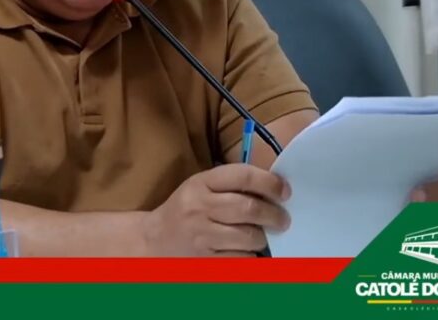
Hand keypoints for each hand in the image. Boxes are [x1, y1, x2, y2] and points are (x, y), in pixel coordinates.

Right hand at [141, 164, 291, 256]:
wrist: (153, 240)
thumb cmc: (185, 211)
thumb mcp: (199, 187)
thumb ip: (230, 185)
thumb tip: (274, 189)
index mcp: (200, 184)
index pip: (242, 176)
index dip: (269, 182)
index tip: (284, 192)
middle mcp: (199, 207)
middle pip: (249, 208)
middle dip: (274, 215)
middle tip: (283, 220)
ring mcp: (201, 236)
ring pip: (249, 237)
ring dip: (262, 238)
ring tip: (260, 237)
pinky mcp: (205, 261)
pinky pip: (242, 260)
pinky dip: (251, 257)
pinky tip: (246, 252)